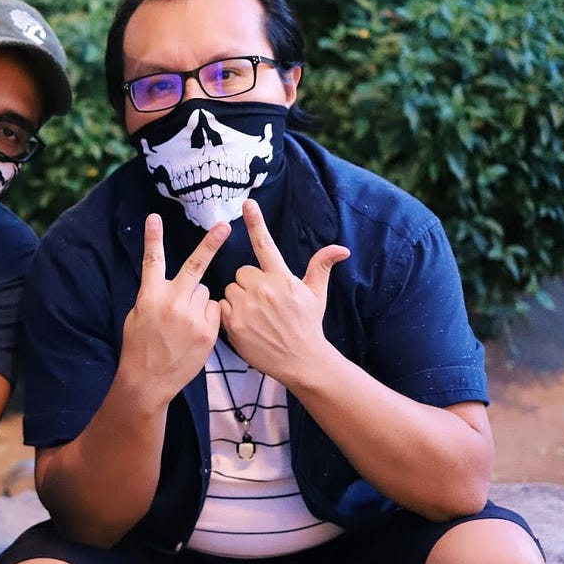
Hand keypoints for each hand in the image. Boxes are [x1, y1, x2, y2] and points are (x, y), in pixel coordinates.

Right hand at [118, 213, 229, 409]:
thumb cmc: (140, 347)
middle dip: (210, 243)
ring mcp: (192, 317)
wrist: (148, 380)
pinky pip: (214, 311)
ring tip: (185, 323)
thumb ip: (155, 296)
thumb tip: (170, 284)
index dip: (152, 238)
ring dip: (199, 300)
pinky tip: (195, 332)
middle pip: (195, 266)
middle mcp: (172, 302)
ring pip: (205, 292)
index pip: (152, 261)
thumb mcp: (138, 316)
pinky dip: (208, 316)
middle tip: (224, 226)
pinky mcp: (207, 331)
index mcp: (150, 296)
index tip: (154, 217)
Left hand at [220, 199, 348, 383]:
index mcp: (282, 278)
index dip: (256, 221)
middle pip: (241, 272)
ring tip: (255, 315)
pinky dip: (229, 314)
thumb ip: (321, 267)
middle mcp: (264, 289)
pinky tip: (244, 325)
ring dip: (238, 298)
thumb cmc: (308, 325)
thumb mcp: (316, 294)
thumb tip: (341, 249)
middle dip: (249, 284)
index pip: (265, 244)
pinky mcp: (234, 323)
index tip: (246, 203)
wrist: (301, 360)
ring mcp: (247, 306)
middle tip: (263, 302)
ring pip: (230, 289)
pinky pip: (221, 306)